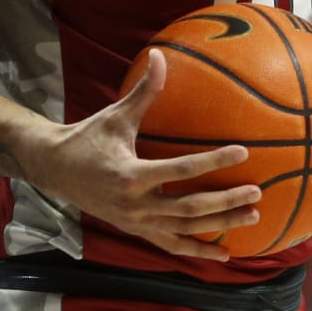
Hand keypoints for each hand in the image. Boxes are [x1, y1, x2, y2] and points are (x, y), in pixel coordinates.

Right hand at [28, 49, 261, 260]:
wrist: (55, 170)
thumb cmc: (87, 138)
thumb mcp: (115, 116)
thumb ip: (143, 91)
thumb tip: (160, 55)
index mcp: (130, 174)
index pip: (181, 169)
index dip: (213, 162)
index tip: (242, 152)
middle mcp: (135, 205)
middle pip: (190, 208)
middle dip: (225, 202)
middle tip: (256, 192)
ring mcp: (136, 223)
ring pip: (186, 230)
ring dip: (220, 225)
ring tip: (253, 217)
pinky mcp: (137, 231)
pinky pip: (172, 245)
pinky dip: (199, 251)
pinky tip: (225, 254)